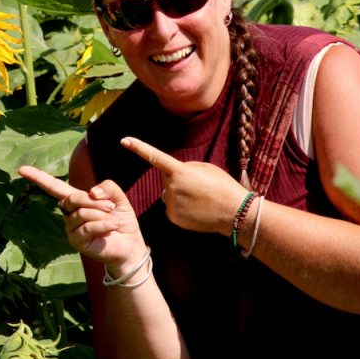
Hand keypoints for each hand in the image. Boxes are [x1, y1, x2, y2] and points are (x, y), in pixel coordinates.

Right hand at [18, 165, 146, 272]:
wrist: (129, 245)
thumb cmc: (120, 219)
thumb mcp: (118, 197)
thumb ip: (107, 187)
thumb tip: (91, 192)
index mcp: (76, 200)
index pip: (54, 187)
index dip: (38, 177)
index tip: (21, 169)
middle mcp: (69, 213)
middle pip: (72, 198)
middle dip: (94, 201)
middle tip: (111, 207)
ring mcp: (71, 228)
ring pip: (81, 213)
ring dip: (101, 214)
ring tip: (114, 219)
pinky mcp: (76, 242)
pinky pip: (87, 227)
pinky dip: (104, 224)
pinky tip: (113, 227)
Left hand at [121, 136, 247, 234]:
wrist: (235, 213)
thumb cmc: (223, 186)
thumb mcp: (206, 168)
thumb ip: (185, 167)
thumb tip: (172, 172)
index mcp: (180, 171)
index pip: (154, 156)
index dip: (138, 147)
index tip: (124, 140)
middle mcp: (171, 187)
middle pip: (167, 179)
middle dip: (178, 180)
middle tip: (198, 187)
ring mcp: (171, 204)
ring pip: (169, 194)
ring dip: (180, 194)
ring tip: (200, 199)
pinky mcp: (173, 218)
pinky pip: (172, 208)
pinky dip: (181, 208)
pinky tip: (197, 210)